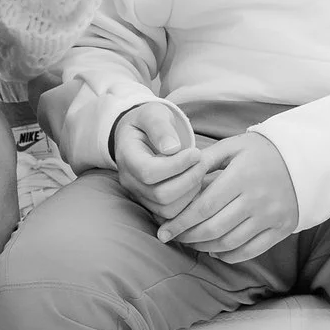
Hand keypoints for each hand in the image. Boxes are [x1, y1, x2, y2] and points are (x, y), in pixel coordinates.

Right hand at [111, 99, 203, 221]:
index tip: (196, 152)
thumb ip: (160, 127)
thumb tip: (172, 148)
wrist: (140, 134)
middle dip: (189, 180)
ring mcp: (139, 195)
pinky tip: (195, 183)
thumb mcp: (153, 113)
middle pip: (160, 195)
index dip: (176, 166)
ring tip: (199, 171)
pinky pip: (171, 215)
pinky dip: (188, 203)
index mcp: (126, 156)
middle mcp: (129, 180)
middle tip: (203, 162)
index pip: (148, 172)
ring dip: (191, 192)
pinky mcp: (151, 204)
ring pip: (167, 209)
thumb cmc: (149, 122)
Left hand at [155, 130, 298, 262]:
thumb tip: (176, 173)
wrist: (305, 160)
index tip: (163, 231)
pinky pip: (251, 251)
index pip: (203, 207)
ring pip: (230, 243)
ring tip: (190, 242)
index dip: (180, 222)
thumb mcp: (233, 146)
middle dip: (188, 237)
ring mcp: (271, 217)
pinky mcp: (282, 229)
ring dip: (204, 247)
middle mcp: (257, 200)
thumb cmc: (262, 151)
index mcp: (241, 177)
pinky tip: (214, 251)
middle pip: (214, 228)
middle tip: (173, 237)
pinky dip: (229, 256)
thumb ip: (205, 159)